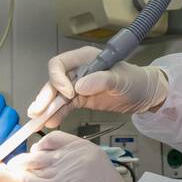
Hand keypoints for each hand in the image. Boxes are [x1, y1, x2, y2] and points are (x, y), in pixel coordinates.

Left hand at [11, 131, 128, 181]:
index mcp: (81, 147)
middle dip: (26, 157)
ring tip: (14, 168)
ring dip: (21, 167)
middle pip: (39, 152)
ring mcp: (62, 172)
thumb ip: (76, 155)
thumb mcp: (96, 161)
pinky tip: (19, 178)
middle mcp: (70, 156)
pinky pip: (32, 181)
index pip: (53, 138)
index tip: (36, 149)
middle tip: (19, 161)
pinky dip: (23, 178)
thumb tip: (54, 156)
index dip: (41, 144)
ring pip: (33, 165)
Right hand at [27, 46, 168, 127]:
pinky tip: (50, 122)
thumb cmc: (135, 80)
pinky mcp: (80, 99)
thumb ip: (101, 81)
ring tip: (37, 121)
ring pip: (56, 95)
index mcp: (85, 58)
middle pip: (54, 81)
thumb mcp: (121, 80)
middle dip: (45, 96)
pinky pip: (64, 106)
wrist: (144, 94)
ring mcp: (77, 85)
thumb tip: (79, 86)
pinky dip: (57, 114)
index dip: (58, 78)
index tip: (67, 94)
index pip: (60, 64)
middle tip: (37, 111)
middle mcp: (78, 70)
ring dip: (47, 107)